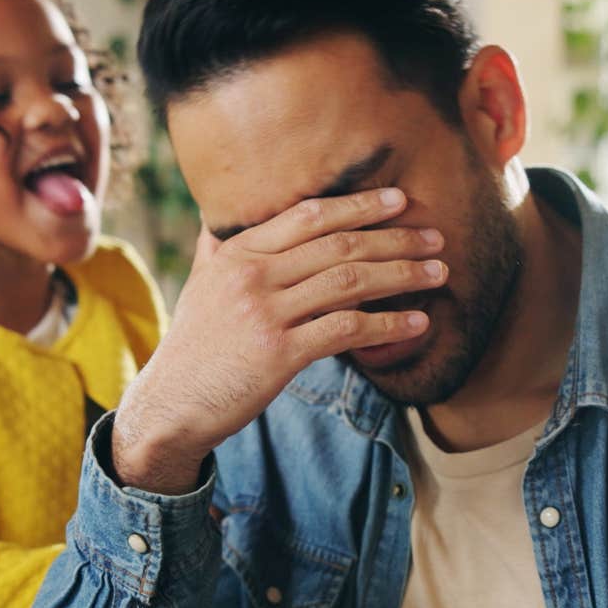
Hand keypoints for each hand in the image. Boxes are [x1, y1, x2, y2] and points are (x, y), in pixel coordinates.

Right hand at [112, 188, 444, 493]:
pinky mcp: (278, 354)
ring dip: (402, 275)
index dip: (359, 205)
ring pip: (349, 282)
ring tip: (438, 275)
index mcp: (236, 253)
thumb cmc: (193, 349)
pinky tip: (417, 323)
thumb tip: (217, 222)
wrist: (169, 406)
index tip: (398, 201)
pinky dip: (388, 324)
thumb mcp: (199, 288)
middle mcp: (251, 275)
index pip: (308, 216)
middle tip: (436, 238)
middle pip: (338, 245)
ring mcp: (264, 313)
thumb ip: (215, 252)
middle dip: (395, 238)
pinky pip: (346, 330)